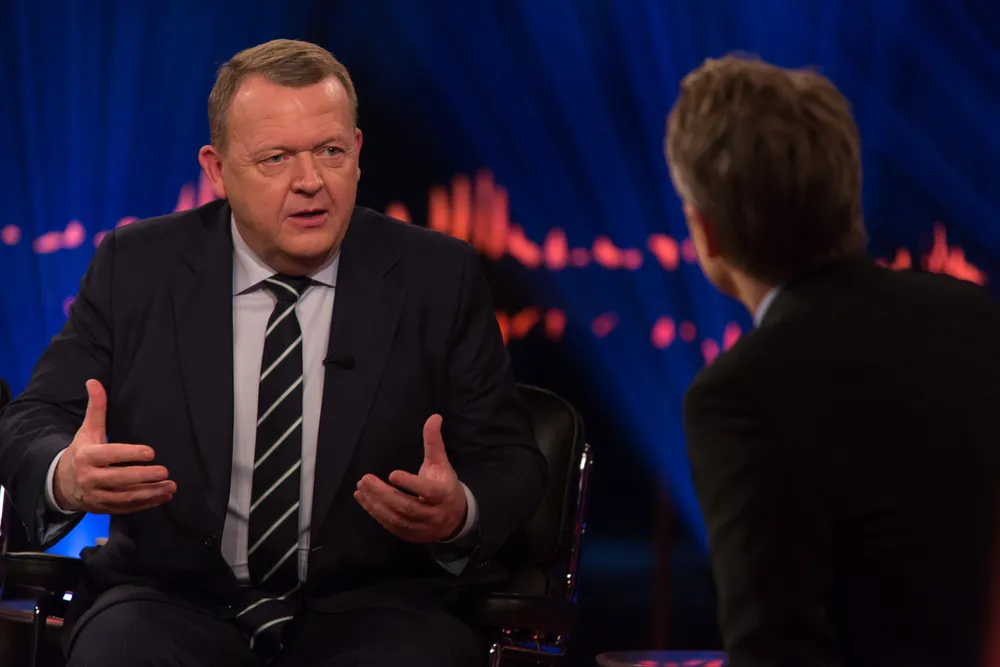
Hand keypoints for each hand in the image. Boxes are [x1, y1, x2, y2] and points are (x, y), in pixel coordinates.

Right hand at [53, 379, 175, 512]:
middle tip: (165, 471)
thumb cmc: (81, 452)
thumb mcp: (87, 430)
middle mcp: (90, 478)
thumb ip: (96, 408)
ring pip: (125, 497)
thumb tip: (94, 381)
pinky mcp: (103, 508)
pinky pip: (126, 508)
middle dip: (143, 476)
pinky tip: (163, 497)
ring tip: (170, 486)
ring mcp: (97, 495)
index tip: (151, 452)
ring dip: (149, 493)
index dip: (130, 454)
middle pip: (119, 479)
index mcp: (87, 457)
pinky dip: (146, 504)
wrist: (61, 484)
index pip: (110, 455)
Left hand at [354, 414, 466, 543]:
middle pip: (406, 506)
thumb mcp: (441, 463)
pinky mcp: (410, 535)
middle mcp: (433, 513)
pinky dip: (375, 513)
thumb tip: (434, 416)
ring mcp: (421, 527)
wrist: (455, 518)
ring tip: (361, 488)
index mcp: (443, 494)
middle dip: (383, 494)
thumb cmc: (444, 485)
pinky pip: (390, 525)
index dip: (410, 484)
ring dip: (376, 504)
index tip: (392, 474)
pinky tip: (364, 500)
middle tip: (366, 479)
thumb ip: (434, 442)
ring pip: (396, 518)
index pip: (427, 491)